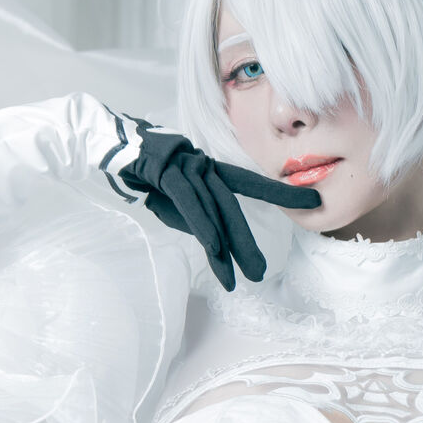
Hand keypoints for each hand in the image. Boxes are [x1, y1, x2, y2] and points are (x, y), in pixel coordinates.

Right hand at [112, 120, 321, 290]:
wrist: (109, 144)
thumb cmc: (145, 175)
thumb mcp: (174, 200)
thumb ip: (198, 218)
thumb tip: (215, 244)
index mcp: (210, 170)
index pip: (251, 184)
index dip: (281, 193)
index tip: (313, 201)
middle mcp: (204, 166)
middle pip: (233, 207)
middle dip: (248, 241)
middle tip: (264, 272)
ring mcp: (187, 167)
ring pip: (215, 211)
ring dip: (229, 247)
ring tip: (242, 278)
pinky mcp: (168, 171)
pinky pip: (190, 205)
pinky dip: (204, 228)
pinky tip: (215, 251)